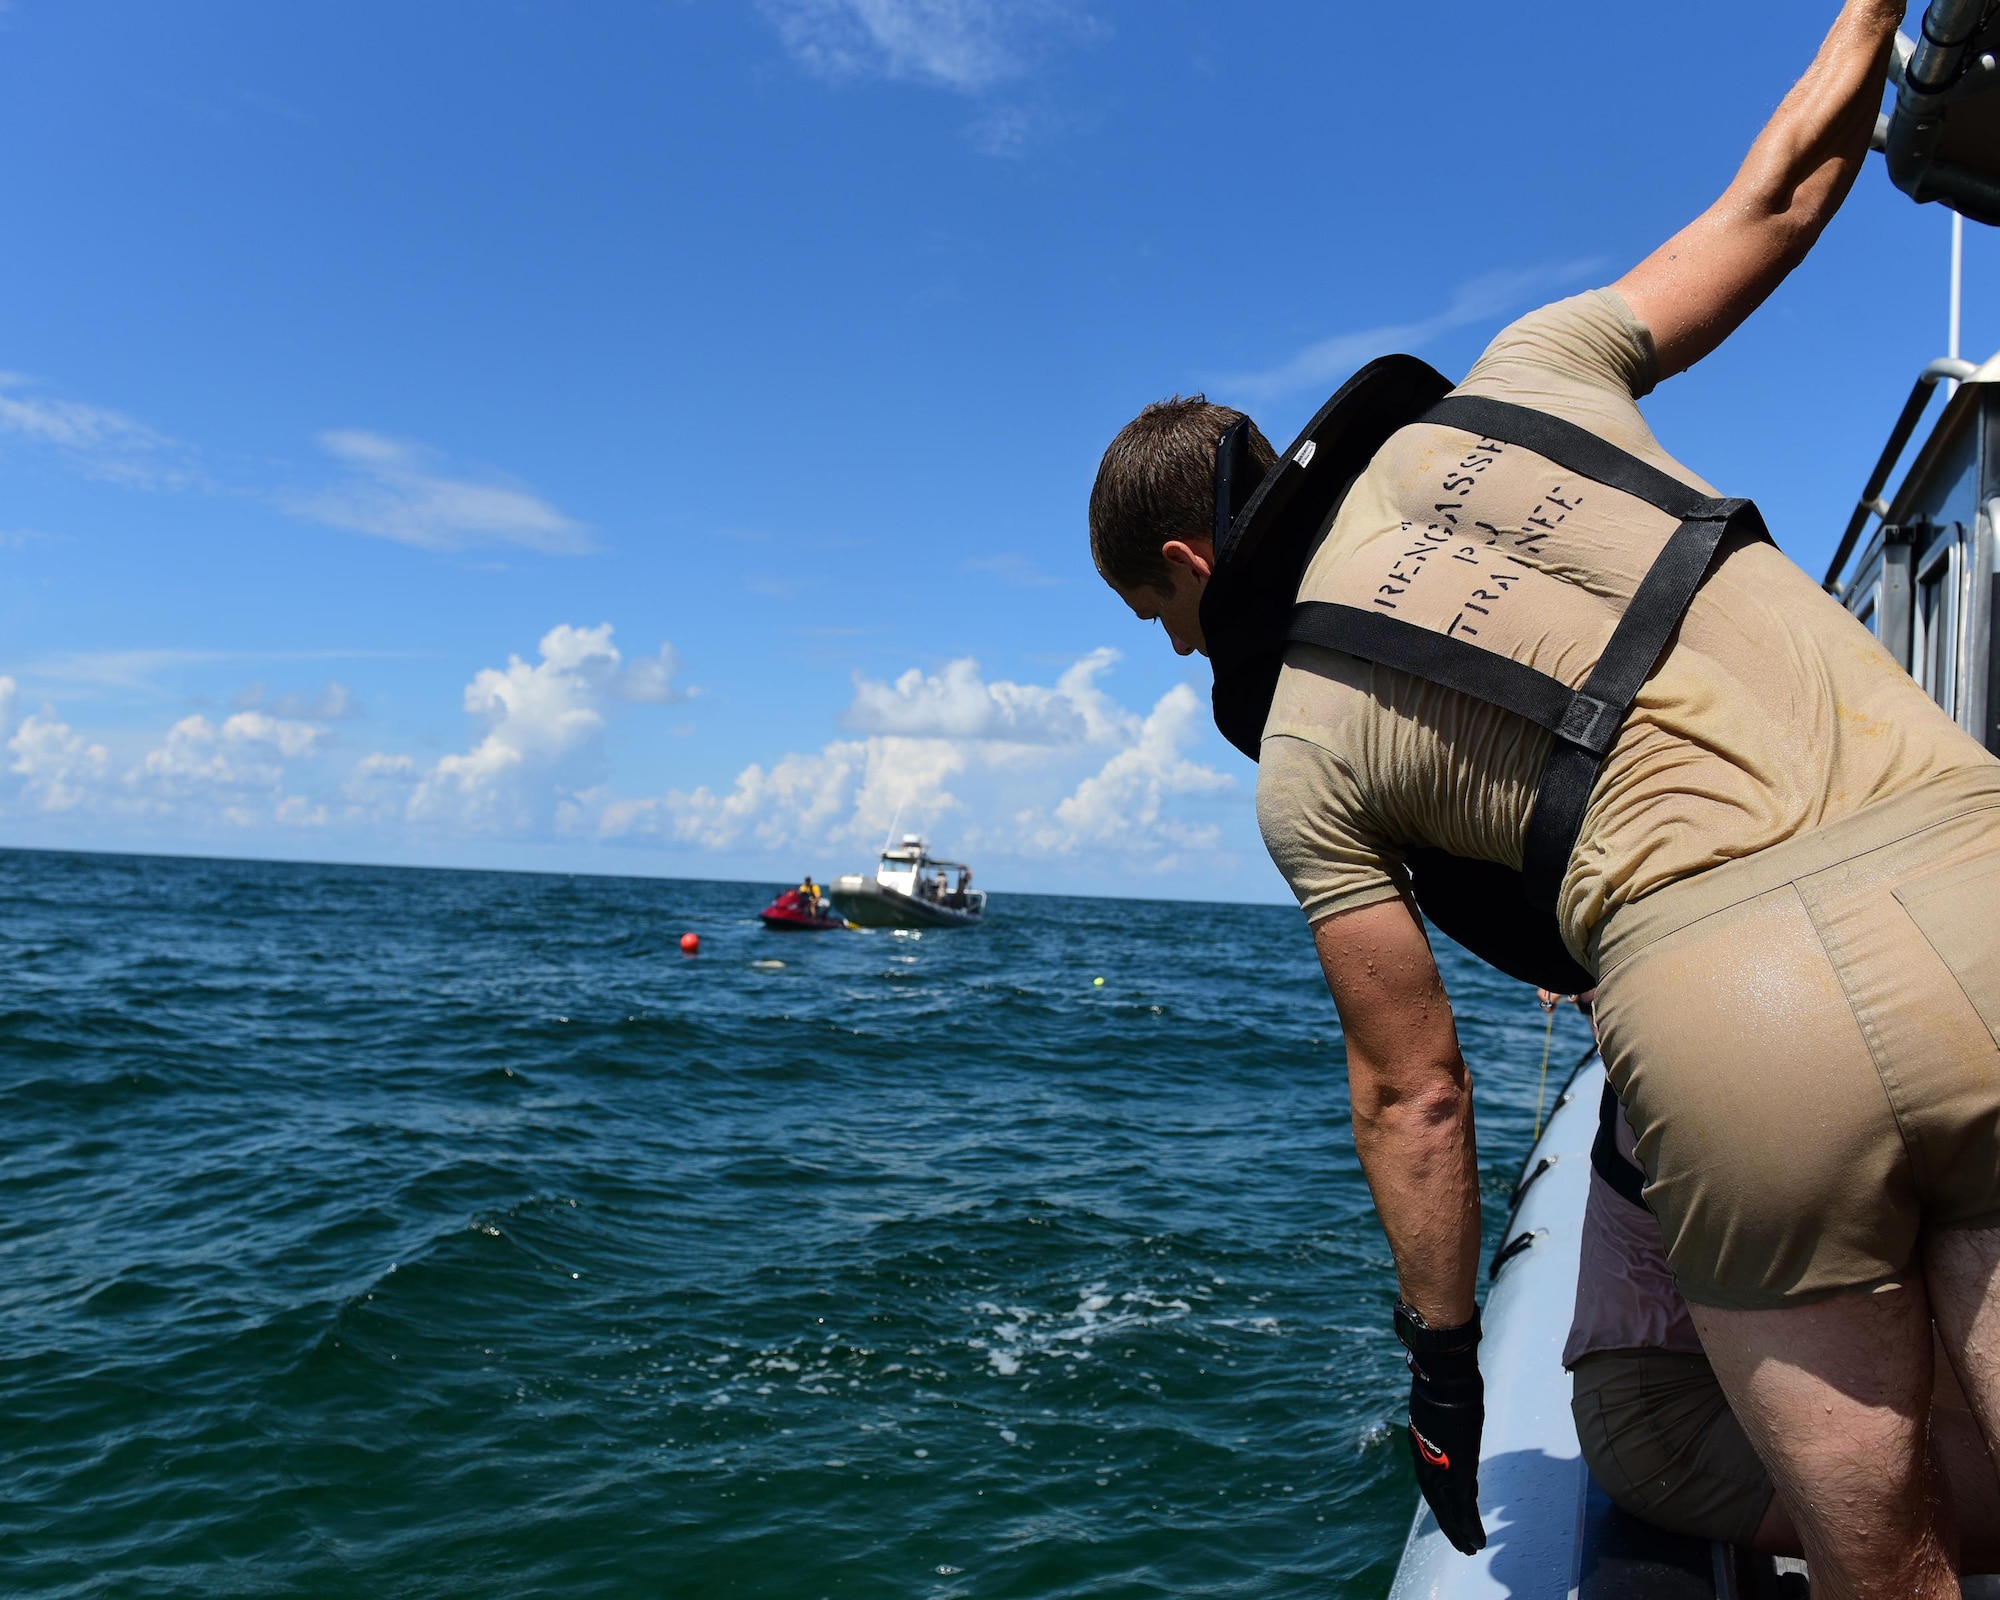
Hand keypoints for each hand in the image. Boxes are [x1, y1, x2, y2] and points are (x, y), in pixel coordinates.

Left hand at [1396, 1303, 1486, 1554]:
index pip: (1430, 1479)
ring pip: (1450, 1507)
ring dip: (1459, 1530)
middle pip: (1436, 1498)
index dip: (1439, 1498)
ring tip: (1470, 1548)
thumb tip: (1456, 1400)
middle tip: (1460, 1543)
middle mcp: (1428, 1457)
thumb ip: (1445, 1412)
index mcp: (1421, 1442)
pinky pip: (1463, 1504)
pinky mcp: (1458, 1467)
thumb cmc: (1443, 1376)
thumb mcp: (1440, 1399)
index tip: (1448, 1512)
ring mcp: (1443, 1463)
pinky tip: (1475, 1540)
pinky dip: (1468, 1524)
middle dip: (1448, 1522)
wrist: (1443, 1371)